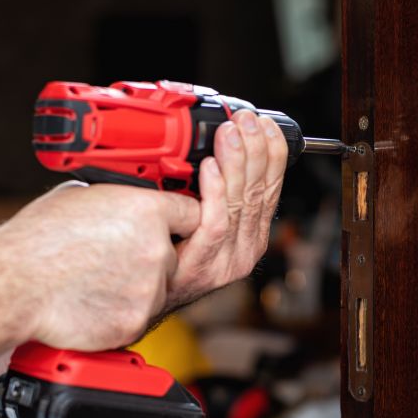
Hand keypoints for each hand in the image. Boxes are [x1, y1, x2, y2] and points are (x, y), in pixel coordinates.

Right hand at [0, 183, 200, 350]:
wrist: (12, 284)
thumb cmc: (37, 239)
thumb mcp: (80, 196)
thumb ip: (118, 199)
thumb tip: (125, 201)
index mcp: (146, 210)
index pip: (192, 212)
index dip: (178, 219)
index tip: (170, 225)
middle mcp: (155, 249)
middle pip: (178, 253)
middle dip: (157, 255)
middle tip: (120, 255)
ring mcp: (148, 290)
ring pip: (160, 287)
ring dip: (138, 285)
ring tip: (97, 278)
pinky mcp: (135, 323)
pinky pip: (139, 314)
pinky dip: (122, 310)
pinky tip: (92, 298)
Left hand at [168, 109, 287, 304]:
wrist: (146, 296)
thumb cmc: (169, 252)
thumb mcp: (200, 217)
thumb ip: (214, 191)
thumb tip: (216, 147)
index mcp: (251, 234)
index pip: (271, 188)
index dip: (271, 153)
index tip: (265, 124)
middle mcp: (245, 248)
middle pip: (258, 191)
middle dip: (254, 149)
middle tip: (244, 120)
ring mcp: (226, 259)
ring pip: (240, 203)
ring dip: (236, 163)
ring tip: (229, 134)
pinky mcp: (203, 265)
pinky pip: (215, 222)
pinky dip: (215, 192)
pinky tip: (209, 168)